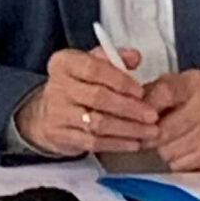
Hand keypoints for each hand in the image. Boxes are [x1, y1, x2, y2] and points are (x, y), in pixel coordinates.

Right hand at [13, 45, 159, 156]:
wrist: (47, 115)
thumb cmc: (77, 86)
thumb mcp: (90, 64)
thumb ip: (113, 58)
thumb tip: (135, 56)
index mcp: (64, 63)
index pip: (94, 68)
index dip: (120, 81)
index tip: (141, 91)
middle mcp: (58, 86)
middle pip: (98, 97)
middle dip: (129, 107)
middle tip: (152, 115)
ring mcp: (57, 113)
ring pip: (98, 123)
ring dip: (128, 128)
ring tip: (150, 131)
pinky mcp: (61, 136)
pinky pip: (93, 142)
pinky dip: (117, 144)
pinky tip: (134, 143)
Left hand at [144, 68, 199, 172]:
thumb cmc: (197, 111)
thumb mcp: (176, 91)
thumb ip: (151, 93)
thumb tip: (126, 105)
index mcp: (197, 81)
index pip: (161, 93)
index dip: (143, 110)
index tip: (138, 118)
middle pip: (160, 128)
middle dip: (151, 136)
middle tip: (154, 135)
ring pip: (166, 149)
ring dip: (164, 150)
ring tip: (175, 142)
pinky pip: (178, 163)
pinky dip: (177, 162)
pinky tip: (187, 153)